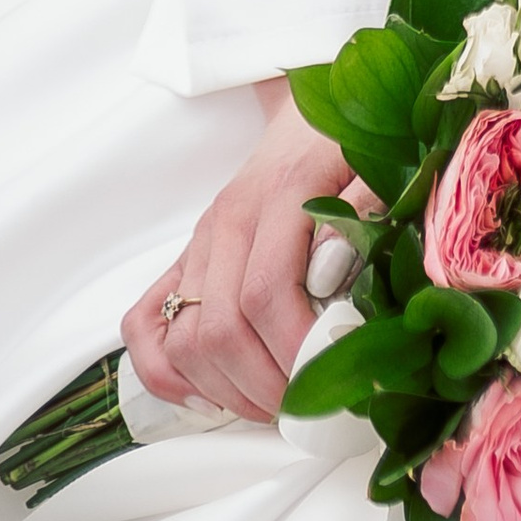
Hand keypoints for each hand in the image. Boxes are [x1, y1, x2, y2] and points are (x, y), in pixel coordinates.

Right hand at [122, 80, 356, 423]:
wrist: (311, 111)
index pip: (265, 293)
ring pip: (182, 338)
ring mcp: (198, 243)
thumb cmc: (350, 142)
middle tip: (306, 409)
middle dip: (263, 386)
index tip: (327, 380)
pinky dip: (165, 371)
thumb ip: (361, 211)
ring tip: (271, 406)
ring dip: (223, 389)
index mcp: (276, 198)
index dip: (291, 350)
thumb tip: (330, 271)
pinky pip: (143, 323)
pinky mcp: (185, 259)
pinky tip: (208, 393)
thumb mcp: (376, 162)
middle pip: (219, 328)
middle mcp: (225, 225)